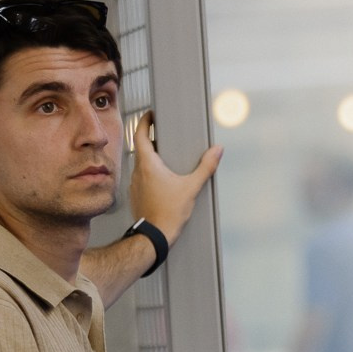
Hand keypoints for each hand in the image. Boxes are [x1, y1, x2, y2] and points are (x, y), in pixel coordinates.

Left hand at [130, 112, 220, 240]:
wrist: (154, 236)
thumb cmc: (169, 212)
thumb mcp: (191, 187)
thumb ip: (206, 167)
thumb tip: (217, 151)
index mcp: (147, 164)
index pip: (140, 134)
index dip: (144, 121)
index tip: (151, 114)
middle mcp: (138, 171)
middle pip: (141, 147)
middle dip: (152, 139)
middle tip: (164, 133)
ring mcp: (135, 183)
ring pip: (141, 163)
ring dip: (152, 157)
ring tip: (168, 156)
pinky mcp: (137, 194)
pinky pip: (143, 177)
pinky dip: (151, 172)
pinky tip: (165, 179)